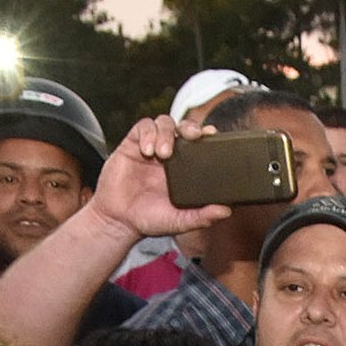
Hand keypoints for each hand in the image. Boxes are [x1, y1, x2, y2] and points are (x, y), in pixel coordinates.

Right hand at [87, 115, 232, 241]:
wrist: (118, 222)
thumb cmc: (150, 220)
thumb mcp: (180, 221)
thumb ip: (202, 216)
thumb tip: (226, 211)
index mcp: (184, 168)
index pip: (198, 143)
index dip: (205, 134)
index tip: (211, 134)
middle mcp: (169, 155)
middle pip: (183, 127)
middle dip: (189, 127)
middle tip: (192, 136)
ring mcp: (150, 148)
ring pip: (164, 123)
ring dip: (167, 133)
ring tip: (163, 153)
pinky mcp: (131, 145)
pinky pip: (142, 126)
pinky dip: (147, 134)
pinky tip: (147, 151)